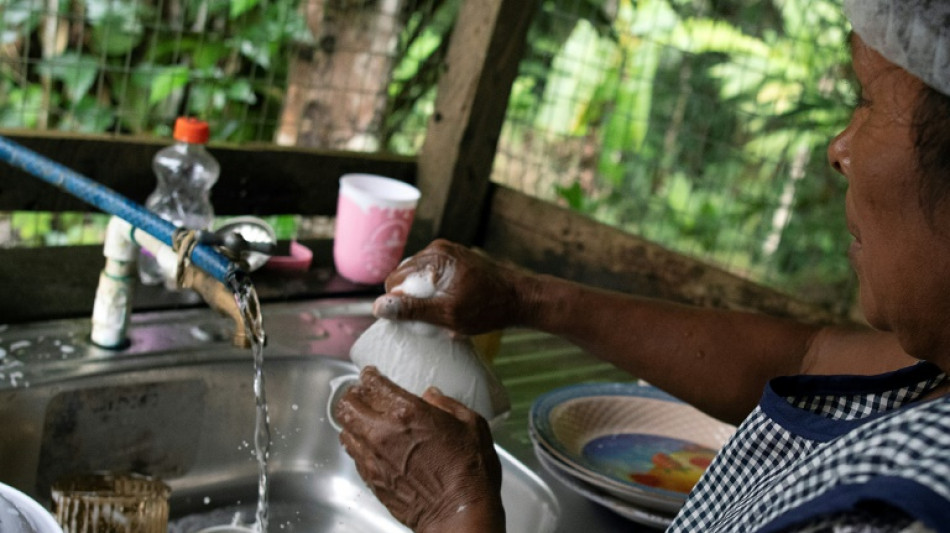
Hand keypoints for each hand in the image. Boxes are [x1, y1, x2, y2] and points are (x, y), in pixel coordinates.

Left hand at [335, 366, 505, 532]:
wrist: (460, 513)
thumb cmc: (471, 471)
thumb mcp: (472, 424)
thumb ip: (448, 405)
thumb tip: (432, 396)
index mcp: (408, 412)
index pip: (373, 384)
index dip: (369, 376)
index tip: (370, 375)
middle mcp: (383, 432)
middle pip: (348, 405)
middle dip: (353, 396)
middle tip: (361, 395)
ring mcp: (374, 458)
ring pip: (344, 431)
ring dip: (351, 422)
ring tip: (361, 419)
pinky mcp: (372, 480)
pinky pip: (354, 456)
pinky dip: (357, 445)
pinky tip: (369, 446)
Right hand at [373, 239, 532, 334]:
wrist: (521, 298)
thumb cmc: (488, 307)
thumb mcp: (447, 313)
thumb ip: (412, 309)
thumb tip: (378, 307)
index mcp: (434, 256)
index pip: (395, 278)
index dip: (396, 301)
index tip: (410, 319)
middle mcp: (439, 249)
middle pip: (406, 277)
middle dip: (411, 299)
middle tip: (427, 319)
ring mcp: (449, 253)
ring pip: (420, 278)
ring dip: (424, 297)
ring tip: (439, 314)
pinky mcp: (457, 261)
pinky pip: (434, 277)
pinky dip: (435, 292)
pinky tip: (448, 306)